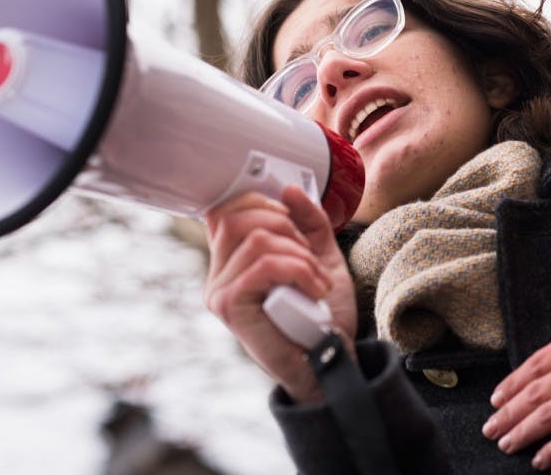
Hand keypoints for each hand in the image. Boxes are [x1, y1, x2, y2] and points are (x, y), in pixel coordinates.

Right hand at [204, 186, 357, 402]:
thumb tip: (289, 188)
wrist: (332, 360)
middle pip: (239, 217)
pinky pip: (262, 266)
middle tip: (311, 260)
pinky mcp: (230, 307)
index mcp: (233, 259)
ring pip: (257, 241)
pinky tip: (314, 290)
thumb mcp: (321, 255)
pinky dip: (299, 270)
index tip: (294, 222)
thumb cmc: (323, 314)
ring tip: (317, 282)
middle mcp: (219, 274)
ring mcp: (220, 291)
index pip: (227, 209)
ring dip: (300, 256)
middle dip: (287, 228)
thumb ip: (308, 222)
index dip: (261, 203)